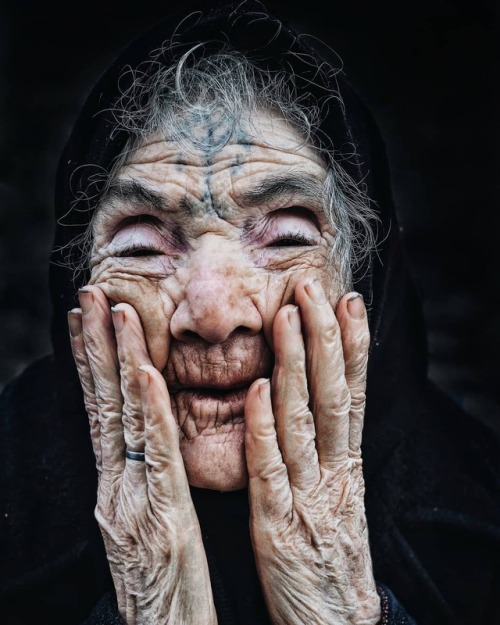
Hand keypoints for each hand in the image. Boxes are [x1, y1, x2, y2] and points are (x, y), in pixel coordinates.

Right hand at [68, 286, 216, 624]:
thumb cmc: (161, 585)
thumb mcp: (144, 523)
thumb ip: (141, 478)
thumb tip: (137, 442)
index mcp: (115, 485)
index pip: (100, 411)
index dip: (91, 364)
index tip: (87, 321)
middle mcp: (115, 485)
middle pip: (103, 403)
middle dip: (95, 346)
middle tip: (90, 295)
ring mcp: (132, 498)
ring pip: (123, 418)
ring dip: (117, 361)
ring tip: (112, 311)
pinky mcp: (160, 514)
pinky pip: (154, 454)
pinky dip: (147, 409)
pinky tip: (142, 372)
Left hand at [244, 279, 380, 624]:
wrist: (332, 621)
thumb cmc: (328, 552)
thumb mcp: (338, 493)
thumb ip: (328, 447)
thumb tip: (320, 397)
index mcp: (346, 464)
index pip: (351, 392)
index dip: (352, 344)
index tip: (346, 300)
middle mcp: (333, 472)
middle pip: (330, 394)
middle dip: (323, 337)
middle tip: (312, 286)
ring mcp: (306, 497)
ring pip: (302, 420)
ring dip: (295, 366)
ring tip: (289, 317)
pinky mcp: (277, 526)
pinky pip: (271, 470)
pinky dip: (266, 429)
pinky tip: (260, 390)